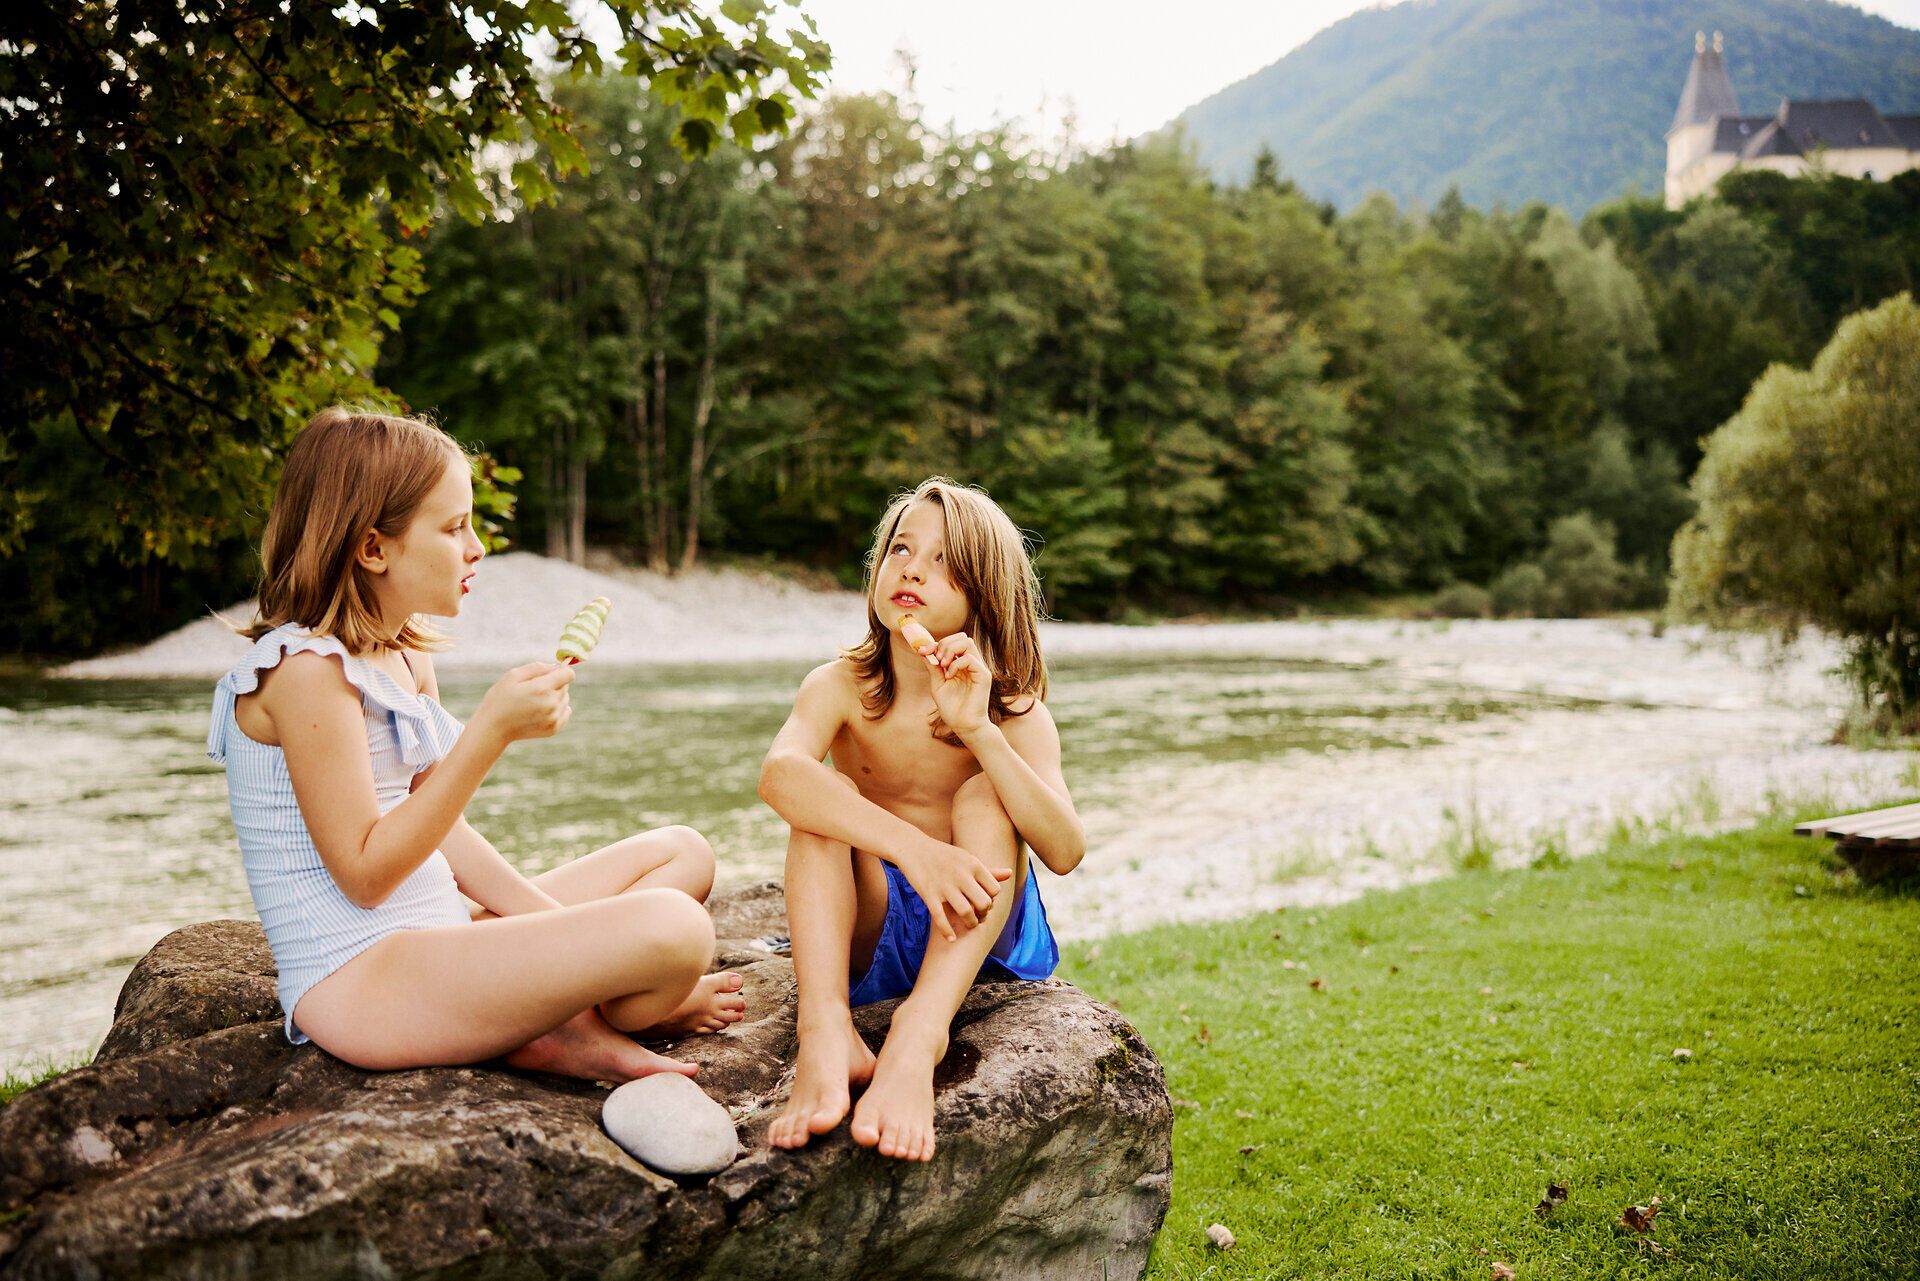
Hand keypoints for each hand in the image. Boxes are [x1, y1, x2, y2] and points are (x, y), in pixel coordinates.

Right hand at [473, 661, 573, 745]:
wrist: (493, 728)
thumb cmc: (500, 698)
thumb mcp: (513, 675)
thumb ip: (538, 668)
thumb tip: (557, 666)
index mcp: (542, 688)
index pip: (568, 674)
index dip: (561, 670)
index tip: (551, 672)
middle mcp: (551, 704)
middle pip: (566, 686)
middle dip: (554, 683)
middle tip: (533, 689)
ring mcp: (554, 718)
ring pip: (565, 698)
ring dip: (555, 696)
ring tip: (534, 701)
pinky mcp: (553, 728)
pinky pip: (565, 712)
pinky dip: (557, 709)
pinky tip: (541, 710)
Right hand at [896, 835, 1012, 941]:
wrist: (913, 848)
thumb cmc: (944, 856)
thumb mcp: (968, 859)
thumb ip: (988, 870)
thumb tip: (1010, 874)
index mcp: (973, 865)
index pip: (994, 890)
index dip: (992, 899)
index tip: (984, 902)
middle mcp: (961, 875)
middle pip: (983, 903)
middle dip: (984, 914)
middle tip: (978, 916)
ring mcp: (944, 885)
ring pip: (965, 912)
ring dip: (970, 923)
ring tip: (969, 924)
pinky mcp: (928, 894)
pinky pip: (940, 918)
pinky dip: (947, 931)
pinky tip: (952, 938)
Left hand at [926, 631, 992, 738]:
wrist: (963, 726)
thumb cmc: (952, 708)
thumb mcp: (937, 684)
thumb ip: (933, 666)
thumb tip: (922, 649)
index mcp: (961, 664)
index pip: (952, 642)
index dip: (935, 643)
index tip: (921, 650)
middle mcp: (971, 663)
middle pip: (962, 637)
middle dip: (944, 643)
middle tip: (936, 659)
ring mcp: (978, 668)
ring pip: (967, 642)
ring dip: (950, 650)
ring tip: (943, 666)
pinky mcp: (983, 676)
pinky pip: (970, 659)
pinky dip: (956, 664)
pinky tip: (949, 676)